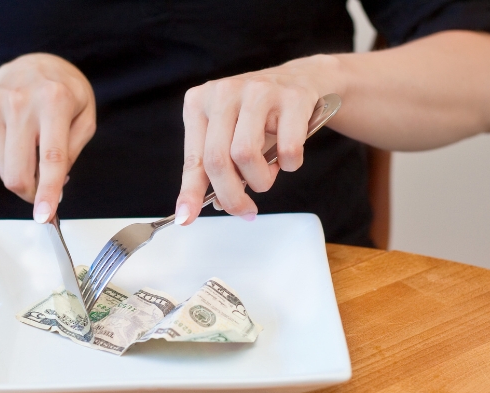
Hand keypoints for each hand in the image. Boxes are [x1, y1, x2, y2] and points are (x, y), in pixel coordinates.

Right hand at [0, 53, 95, 222]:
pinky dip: (10, 158)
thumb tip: (56, 185)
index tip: (44, 215)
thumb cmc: (65, 93)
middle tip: (43, 195)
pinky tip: (20, 138)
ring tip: (35, 151)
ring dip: (23, 173)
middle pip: (17, 172)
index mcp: (54, 101)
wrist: (33, 65)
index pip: (51, 157)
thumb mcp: (85, 117)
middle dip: (30, 194)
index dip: (48, 191)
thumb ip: (73, 151)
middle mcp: (20, 102)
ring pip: (4, 170)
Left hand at [174, 55, 341, 224]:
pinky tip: (288, 159)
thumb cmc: (260, 116)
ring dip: (260, 180)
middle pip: (217, 160)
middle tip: (245, 210)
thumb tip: (212, 205)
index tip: (187, 218)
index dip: (191, 192)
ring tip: (267, 176)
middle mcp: (223, 92)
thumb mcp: (228, 135)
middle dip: (232, 195)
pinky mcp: (292, 97)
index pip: (194, 158)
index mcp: (199, 102)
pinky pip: (287, 148)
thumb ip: (217, 168)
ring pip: (246, 154)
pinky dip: (289, 165)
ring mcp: (257, 91)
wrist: (302, 78)